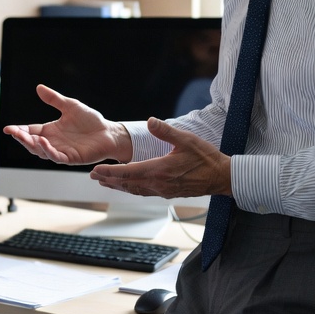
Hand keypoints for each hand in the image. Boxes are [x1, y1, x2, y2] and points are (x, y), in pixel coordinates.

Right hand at [2, 85, 130, 164]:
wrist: (109, 131)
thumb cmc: (91, 120)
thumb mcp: (70, 106)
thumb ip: (54, 99)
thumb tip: (39, 87)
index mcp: (51, 130)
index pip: (31, 131)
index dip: (19, 131)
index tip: (8, 128)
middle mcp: (54, 142)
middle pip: (32, 143)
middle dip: (22, 138)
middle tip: (13, 132)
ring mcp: (62, 151)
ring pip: (41, 152)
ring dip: (32, 145)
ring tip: (24, 137)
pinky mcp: (72, 158)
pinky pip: (57, 157)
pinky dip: (49, 151)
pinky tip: (44, 142)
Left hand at [89, 117, 230, 198]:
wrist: (221, 178)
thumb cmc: (206, 158)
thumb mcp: (187, 140)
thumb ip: (166, 131)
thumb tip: (150, 120)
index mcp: (160, 170)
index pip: (129, 172)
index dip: (110, 172)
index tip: (96, 171)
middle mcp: (158, 184)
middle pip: (127, 183)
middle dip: (109, 180)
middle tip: (93, 176)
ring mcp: (163, 191)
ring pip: (135, 190)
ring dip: (119, 186)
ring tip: (105, 182)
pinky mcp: (167, 193)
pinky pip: (144, 192)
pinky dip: (132, 189)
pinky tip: (128, 186)